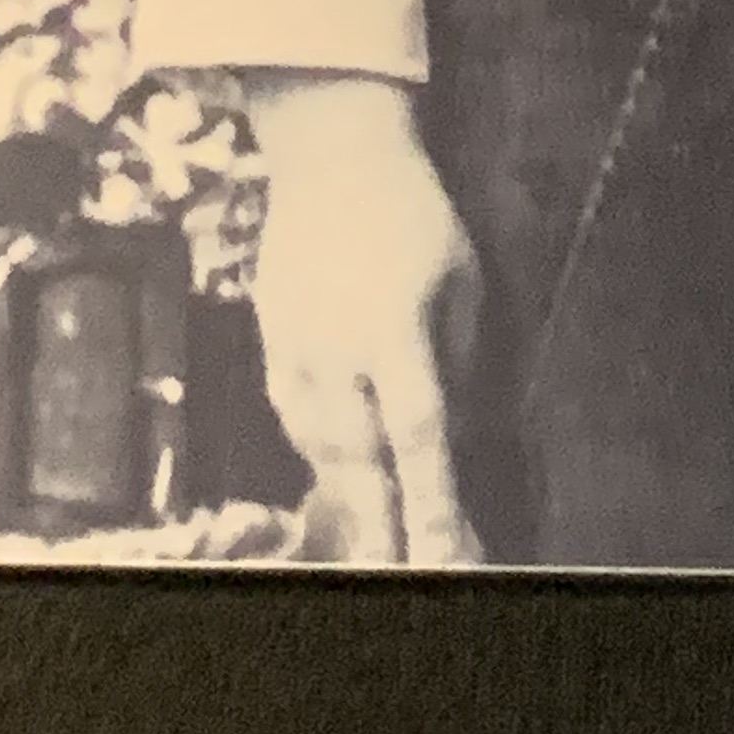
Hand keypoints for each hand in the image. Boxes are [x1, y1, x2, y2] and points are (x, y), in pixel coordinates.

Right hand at [242, 72, 483, 563]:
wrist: (330, 156)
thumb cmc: (414, 212)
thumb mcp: (462, 276)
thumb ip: (457, 363)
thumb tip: (449, 441)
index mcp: (394, 328)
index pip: (419, 437)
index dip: (433, 506)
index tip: (447, 562)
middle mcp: (337, 351)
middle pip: (362, 465)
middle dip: (387, 533)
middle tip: (409, 577)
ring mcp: (294, 354)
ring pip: (323, 455)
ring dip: (356, 504)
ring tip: (386, 546)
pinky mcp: (271, 351)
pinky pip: (298, 427)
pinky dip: (325, 461)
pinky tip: (350, 483)